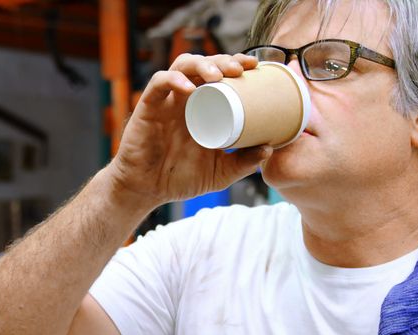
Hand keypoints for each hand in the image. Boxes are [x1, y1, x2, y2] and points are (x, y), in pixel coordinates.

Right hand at [103, 53, 273, 209]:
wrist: (148, 191)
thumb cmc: (181, 178)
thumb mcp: (219, 173)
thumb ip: (243, 164)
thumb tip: (269, 149)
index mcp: (203, 106)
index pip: (220, 74)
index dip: (236, 64)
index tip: (254, 66)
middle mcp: (186, 98)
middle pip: (204, 64)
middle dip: (223, 60)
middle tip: (240, 69)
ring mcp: (167, 100)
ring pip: (182, 65)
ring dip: (202, 64)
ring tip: (218, 75)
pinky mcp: (148, 107)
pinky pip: (159, 83)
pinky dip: (173, 80)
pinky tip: (188, 88)